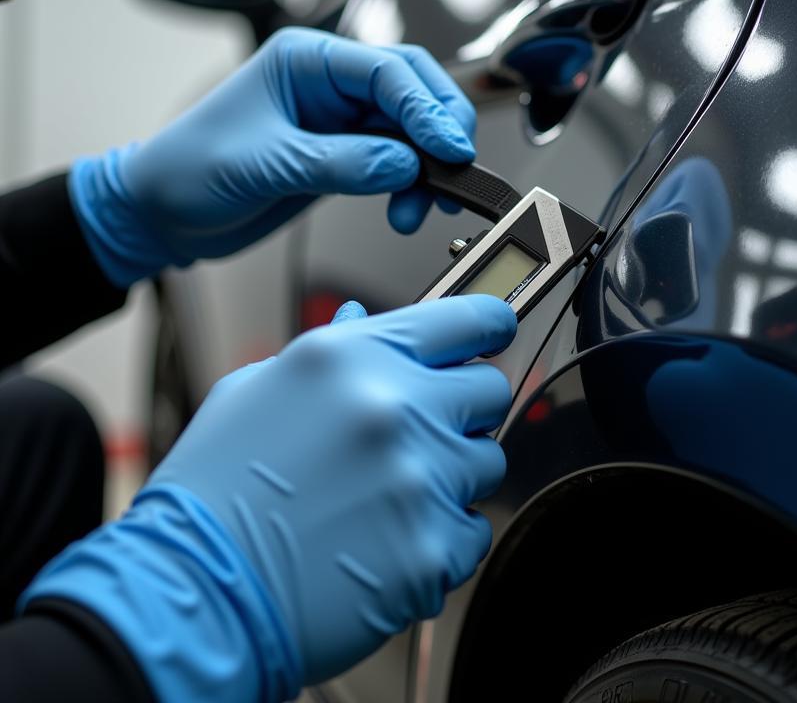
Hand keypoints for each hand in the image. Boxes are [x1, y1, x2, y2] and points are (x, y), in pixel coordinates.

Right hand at [21, 295, 516, 700]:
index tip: (492, 333)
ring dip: (453, 475)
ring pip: (488, 462)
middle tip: (421, 434)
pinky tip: (392, 539)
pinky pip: (475, 530)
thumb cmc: (214, 490)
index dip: (486, 326)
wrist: (191, 590)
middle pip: (489, 391)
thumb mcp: (257, 390)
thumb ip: (330, 348)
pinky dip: (445, 537)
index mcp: (354, 358)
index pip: (466, 319)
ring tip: (390, 495)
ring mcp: (418, 480)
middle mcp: (394, 408)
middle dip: (463, 410)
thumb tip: (364, 320)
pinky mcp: (430, 548)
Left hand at [70, 28, 474, 286]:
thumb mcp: (265, 164)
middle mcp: (329, 84)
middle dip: (440, 126)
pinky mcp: (344, 156)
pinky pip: (396, 162)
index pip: (386, 71)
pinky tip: (406, 208)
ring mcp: (340, 121)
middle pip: (412, 90)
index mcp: (306, 60)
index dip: (425, 108)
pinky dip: (411, 185)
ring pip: (411, 129)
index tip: (448, 147)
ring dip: (428, 166)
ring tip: (420, 205)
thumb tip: (405, 164)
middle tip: (456, 164)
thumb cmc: (188, 171)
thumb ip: (341, 163)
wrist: (161, 214)